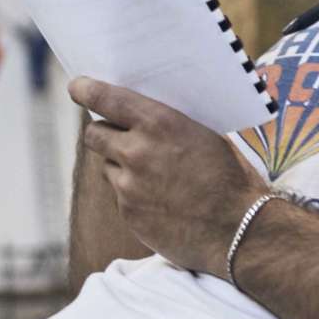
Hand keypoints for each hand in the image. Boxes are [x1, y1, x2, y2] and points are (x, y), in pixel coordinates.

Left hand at [68, 76, 267, 274]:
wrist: (241, 231)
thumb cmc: (230, 178)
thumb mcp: (204, 136)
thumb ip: (166, 125)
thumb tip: (138, 115)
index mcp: (159, 123)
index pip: (106, 98)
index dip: (86, 90)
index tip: (77, 87)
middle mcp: (136, 152)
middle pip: (94, 134)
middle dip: (103, 133)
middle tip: (115, 135)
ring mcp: (129, 186)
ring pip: (108, 167)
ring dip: (122, 167)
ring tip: (154, 175)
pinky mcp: (128, 213)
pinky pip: (120, 196)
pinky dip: (134, 196)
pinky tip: (162, 201)